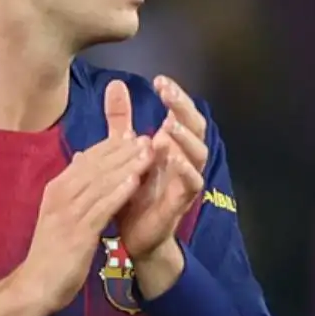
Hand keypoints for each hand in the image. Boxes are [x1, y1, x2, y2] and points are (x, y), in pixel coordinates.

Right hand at [16, 129, 151, 314]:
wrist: (35, 286)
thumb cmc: (51, 252)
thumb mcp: (59, 214)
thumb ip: (71, 188)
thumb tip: (81, 159)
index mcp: (56, 190)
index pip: (86, 160)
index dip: (110, 146)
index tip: (131, 134)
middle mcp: (60, 196)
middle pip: (95, 167)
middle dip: (122, 151)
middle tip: (146, 138)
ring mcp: (68, 214)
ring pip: (100, 183)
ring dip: (126, 166)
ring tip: (148, 153)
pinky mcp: (78, 233)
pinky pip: (101, 207)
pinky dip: (118, 192)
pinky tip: (135, 181)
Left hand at [111, 77, 207, 282]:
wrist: (133, 235)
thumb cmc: (134, 192)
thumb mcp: (124, 151)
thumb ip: (122, 120)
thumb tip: (116, 83)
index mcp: (172, 144)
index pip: (182, 113)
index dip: (176, 96)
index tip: (159, 80)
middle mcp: (184, 158)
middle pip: (196, 127)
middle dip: (183, 108)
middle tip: (167, 93)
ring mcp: (185, 180)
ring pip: (198, 154)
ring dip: (185, 138)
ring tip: (170, 125)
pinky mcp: (181, 202)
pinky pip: (191, 184)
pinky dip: (185, 170)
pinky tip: (173, 158)